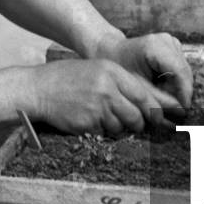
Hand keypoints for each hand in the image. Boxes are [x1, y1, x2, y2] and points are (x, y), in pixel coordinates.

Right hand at [30, 58, 181, 135]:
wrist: (38, 89)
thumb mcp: (97, 69)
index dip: (156, 109)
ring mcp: (97, 108)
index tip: (164, 117)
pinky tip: (92, 122)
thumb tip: (148, 101)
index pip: (144, 95)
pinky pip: (104, 134)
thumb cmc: (69, 78)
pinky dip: (103, 132)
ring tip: (106, 118)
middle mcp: (107, 90)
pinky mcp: (86, 124)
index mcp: (112, 73)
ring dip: (120, 128)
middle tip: (138, 124)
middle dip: (140, 123)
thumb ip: (121, 82)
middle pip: (137, 116)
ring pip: (122, 127)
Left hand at [92, 32, 193, 108]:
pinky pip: (181, 70)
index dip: (185, 91)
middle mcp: (168, 41)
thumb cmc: (121, 70)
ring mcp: (172, 43)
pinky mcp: (175, 48)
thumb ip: (158, 99)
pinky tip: (162, 87)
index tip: (185, 109)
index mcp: (156, 46)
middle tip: (171, 109)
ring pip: (184, 72)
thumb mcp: (137, 87)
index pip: (179, 70)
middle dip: (180, 92)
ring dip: (177, 88)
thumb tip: (182, 111)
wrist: (113, 53)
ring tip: (161, 96)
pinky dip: (175, 82)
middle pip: (184, 72)